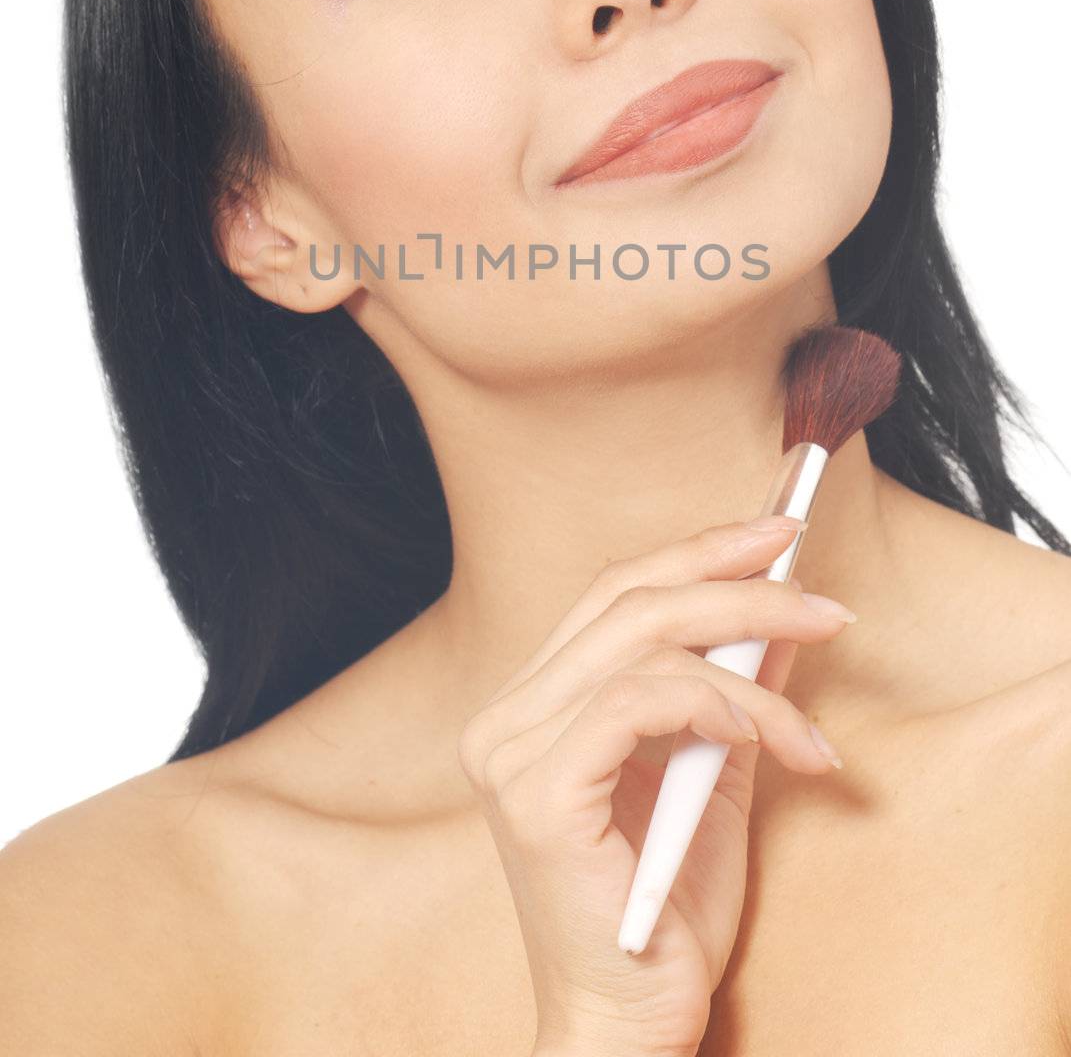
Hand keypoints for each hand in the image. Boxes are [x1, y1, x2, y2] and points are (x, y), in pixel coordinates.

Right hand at [456, 518, 855, 1056]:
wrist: (628, 1026)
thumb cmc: (666, 912)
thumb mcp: (714, 776)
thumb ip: (736, 690)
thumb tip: (784, 609)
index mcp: (535, 706)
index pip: (614, 592)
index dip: (699, 550)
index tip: (778, 532)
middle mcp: (507, 718)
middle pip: (627, 599)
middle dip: (736, 580)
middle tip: (819, 591)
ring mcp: (513, 754)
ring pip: (640, 643)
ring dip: (751, 649)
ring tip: (816, 687)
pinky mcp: (540, 796)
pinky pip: (637, 702)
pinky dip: (716, 701)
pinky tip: (767, 731)